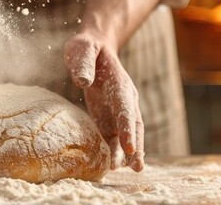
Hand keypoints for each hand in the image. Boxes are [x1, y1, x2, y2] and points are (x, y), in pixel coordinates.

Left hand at [64, 33, 144, 171]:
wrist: (93, 49)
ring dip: (128, 153)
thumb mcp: (82, 49)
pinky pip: (113, 137)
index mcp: (120, 85)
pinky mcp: (108, 117)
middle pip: (134, 126)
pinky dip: (114, 151)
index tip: (129, 147)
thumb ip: (83, 64)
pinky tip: (112, 166)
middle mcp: (124, 100)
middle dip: (137, 147)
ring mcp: (117, 110)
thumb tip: (83, 81)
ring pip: (126, 135)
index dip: (128, 128)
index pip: (126, 109)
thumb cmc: (87, 49)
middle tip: (138, 167)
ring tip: (130, 171)